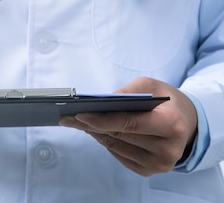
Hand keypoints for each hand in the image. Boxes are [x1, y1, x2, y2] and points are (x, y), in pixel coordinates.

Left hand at [59, 77, 197, 176]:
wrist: (188, 124)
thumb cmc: (167, 101)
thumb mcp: (151, 85)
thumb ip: (127, 91)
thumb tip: (101, 102)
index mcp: (171, 124)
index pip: (129, 123)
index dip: (102, 120)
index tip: (79, 114)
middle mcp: (168, 148)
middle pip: (119, 136)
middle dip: (91, 125)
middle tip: (68, 117)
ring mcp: (159, 164)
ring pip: (115, 147)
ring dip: (95, 134)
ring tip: (78, 122)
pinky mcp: (150, 171)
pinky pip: (119, 156)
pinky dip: (106, 142)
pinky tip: (96, 132)